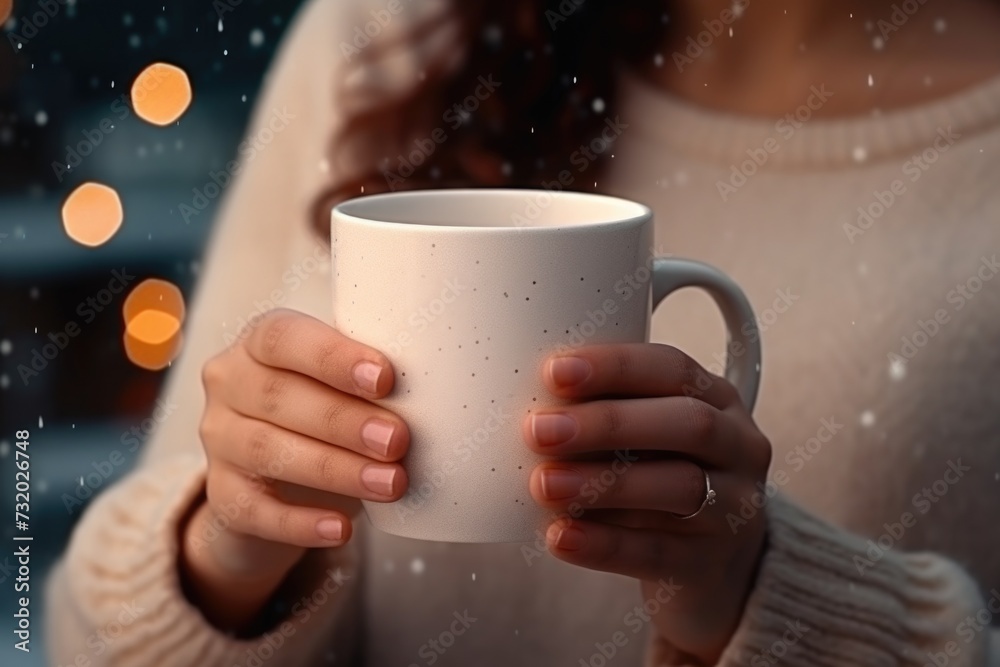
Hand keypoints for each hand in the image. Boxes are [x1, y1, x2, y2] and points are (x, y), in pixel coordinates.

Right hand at [181, 309, 409, 629]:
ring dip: (334, 469)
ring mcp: (218, 441)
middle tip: (399, 440)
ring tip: (391, 483)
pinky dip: (301, 522)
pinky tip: (343, 529)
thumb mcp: (346, 384)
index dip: (333, 357)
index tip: (386, 378)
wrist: (279, 478)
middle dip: (344, 421)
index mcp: (262, 342)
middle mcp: (230, 384)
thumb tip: (461, 383)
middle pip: (279, 397)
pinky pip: (255, 512)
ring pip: (268, 452)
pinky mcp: (222, 496)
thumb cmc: (329, 411)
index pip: (283, 337)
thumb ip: (378, 377)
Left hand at [522, 343, 770, 664]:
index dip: (615, 367)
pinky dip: (604, 544)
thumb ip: (605, 413)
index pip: (672, 369)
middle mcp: (737, 448)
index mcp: (717, 400)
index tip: (554, 372)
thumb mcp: (650, 436)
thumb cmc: (664, 478)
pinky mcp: (709, 565)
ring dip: (603, 483)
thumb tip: (528, 405)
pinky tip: (561, 536)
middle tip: (539, 431)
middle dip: (609, 423)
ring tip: (542, 484)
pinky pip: (658, 553)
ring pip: (680, 488)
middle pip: (688, 425)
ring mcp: (732, 509)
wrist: (720, 568)